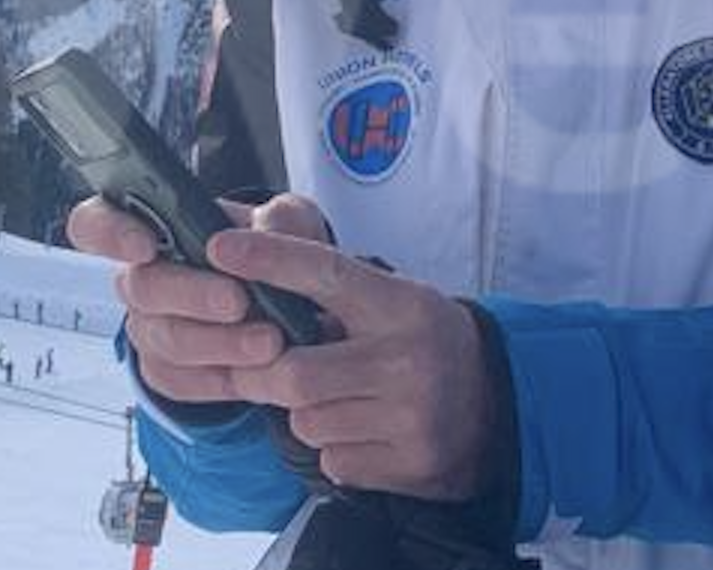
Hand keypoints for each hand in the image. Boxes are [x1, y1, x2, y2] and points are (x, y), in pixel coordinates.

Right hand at [66, 194, 323, 403]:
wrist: (290, 306)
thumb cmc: (273, 249)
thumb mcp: (289, 221)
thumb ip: (280, 217)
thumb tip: (265, 228)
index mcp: (154, 226)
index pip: (95, 222)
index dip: (108, 233)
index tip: (145, 246)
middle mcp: (141, 278)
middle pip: (140, 287)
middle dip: (191, 294)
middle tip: (238, 300)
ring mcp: (149, 328)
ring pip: (164, 339)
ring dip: (218, 342)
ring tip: (270, 341)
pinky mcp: (167, 372)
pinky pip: (181, 381)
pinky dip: (222, 378)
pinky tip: (257, 373)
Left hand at [209, 202, 497, 500]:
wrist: (492, 404)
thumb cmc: (424, 342)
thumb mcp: (392, 302)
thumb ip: (334, 295)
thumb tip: (257, 282)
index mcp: (402, 305)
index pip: (328, 273)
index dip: (271, 260)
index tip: (220, 248)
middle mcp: (408, 358)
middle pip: (295, 374)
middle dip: (264, 375)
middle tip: (259, 370)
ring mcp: (410, 415)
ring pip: (308, 422)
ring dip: (307, 414)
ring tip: (340, 400)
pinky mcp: (409, 463)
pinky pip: (333, 461)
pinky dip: (335, 449)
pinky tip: (365, 431)